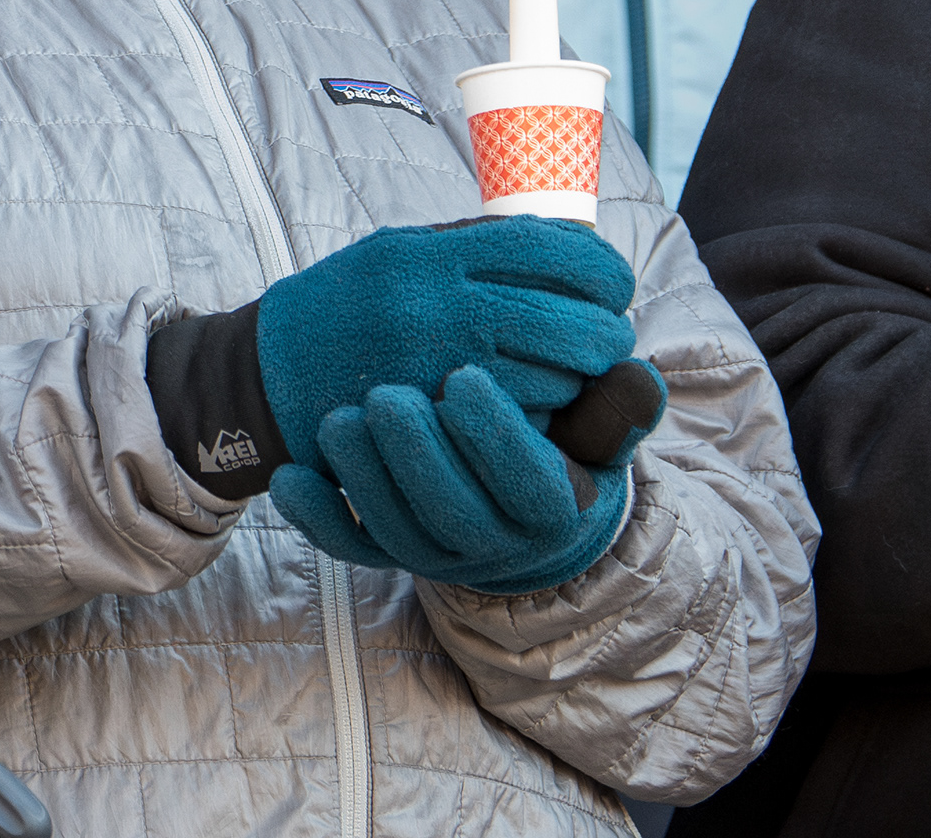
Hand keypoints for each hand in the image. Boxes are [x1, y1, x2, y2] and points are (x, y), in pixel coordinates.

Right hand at [251, 215, 633, 463]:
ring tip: (562, 370)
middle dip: (606, 334)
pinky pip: (524, 420)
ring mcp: (439, 369)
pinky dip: (540, 413)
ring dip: (575, 379)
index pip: (554, 250)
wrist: (264, 375)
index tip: (612, 283)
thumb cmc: (342, 305)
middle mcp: (438, 307)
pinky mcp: (440, 422)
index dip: (602, 268)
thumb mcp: (397, 251)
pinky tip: (525, 401)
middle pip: (574, 324)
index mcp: (432, 254)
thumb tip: (563, 241)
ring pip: (558, 379)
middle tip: (602, 336)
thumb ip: (473, 246)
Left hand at [270, 366, 639, 593]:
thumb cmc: (551, 449)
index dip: (496, 437)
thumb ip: (612, 406)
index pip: (529, 485)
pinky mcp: (386, 553)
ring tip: (339, 418)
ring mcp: (434, 553)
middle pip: (451, 513)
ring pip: (394, 533)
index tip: (464, 381)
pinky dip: (315, 519)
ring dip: (361, 477)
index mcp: (549, 509)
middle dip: (415, 454)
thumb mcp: (590, 431)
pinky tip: (290, 477)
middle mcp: (492, 542)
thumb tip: (641, 376)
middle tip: (386, 396)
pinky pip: (347, 549)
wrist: (512, 505)